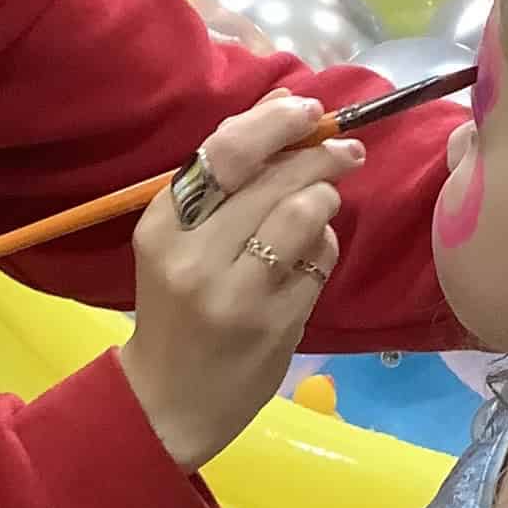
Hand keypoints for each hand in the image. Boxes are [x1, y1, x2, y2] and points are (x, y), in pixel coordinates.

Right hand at [120, 92, 360, 469]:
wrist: (168, 401)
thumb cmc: (175, 309)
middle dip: (319, 154)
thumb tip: (282, 107)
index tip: (308, 111)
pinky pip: (319, 262)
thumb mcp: (178, 242)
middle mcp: (193, 257)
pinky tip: (314, 251)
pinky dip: (325, 245)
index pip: (224, 152)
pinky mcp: (274, 324)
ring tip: (325, 202)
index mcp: (160, 227)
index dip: (274, 123)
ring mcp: (236, 294)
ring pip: (302, 214)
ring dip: (325, 197)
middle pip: (271, 178)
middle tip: (346, 150)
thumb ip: (225, 180)